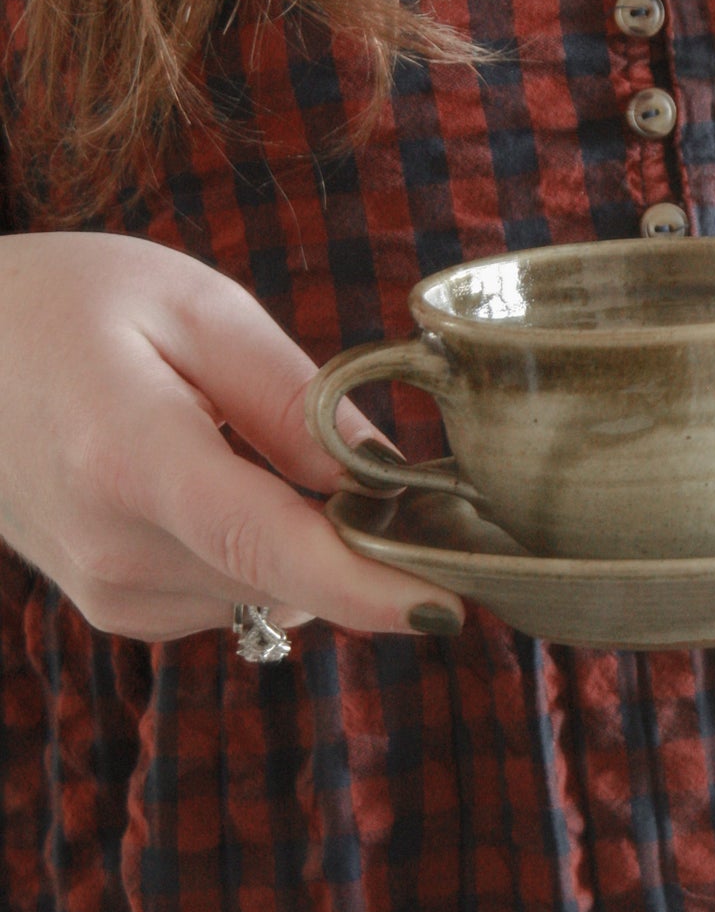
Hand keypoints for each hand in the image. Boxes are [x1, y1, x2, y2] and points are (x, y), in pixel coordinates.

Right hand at [0, 232, 465, 643]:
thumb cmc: (67, 302)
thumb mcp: (193, 305)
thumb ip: (295, 397)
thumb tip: (389, 479)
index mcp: (128, 456)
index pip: (266, 545)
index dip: (367, 585)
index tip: (450, 607)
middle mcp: (113, 548)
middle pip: (290, 578)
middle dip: (356, 539)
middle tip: (364, 457)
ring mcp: (107, 590)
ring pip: (272, 593)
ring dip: (300, 540)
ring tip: (243, 442)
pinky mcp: (114, 608)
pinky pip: (235, 594)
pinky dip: (256, 551)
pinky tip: (214, 478)